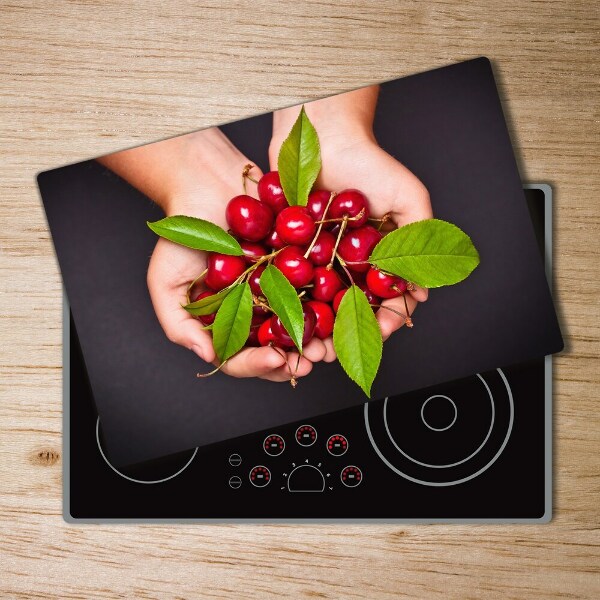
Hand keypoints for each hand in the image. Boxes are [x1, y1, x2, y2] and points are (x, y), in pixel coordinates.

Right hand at [99, 128, 318, 380]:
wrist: (209, 183)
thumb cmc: (183, 231)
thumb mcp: (166, 282)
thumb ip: (179, 325)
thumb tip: (209, 356)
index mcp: (224, 322)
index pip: (239, 357)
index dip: (257, 365)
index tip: (274, 360)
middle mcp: (253, 311)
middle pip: (275, 349)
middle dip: (295, 360)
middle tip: (310, 360)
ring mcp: (278, 291)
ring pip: (300, 326)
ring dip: (316, 340)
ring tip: (326, 345)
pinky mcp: (299, 267)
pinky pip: (316, 290)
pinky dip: (328, 304)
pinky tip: (337, 310)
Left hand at [269, 89, 431, 350]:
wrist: (324, 135)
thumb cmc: (371, 163)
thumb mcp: (409, 199)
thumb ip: (421, 241)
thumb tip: (421, 292)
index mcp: (379, 259)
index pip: (385, 300)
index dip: (385, 320)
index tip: (380, 333)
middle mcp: (348, 265)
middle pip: (349, 310)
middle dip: (344, 336)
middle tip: (336, 353)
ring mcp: (318, 261)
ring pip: (317, 305)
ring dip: (313, 330)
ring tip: (308, 347)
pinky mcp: (289, 252)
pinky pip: (288, 284)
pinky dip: (286, 303)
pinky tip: (282, 320)